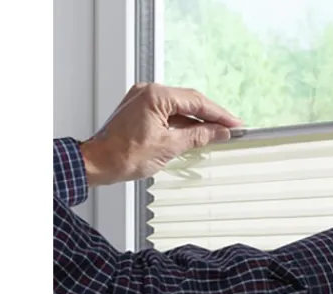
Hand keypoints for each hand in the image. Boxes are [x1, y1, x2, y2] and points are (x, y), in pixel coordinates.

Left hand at [80, 83, 241, 185]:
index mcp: (156, 96)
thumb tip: (219, 132)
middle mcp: (148, 92)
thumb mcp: (169, 147)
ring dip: (198, 120)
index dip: (219, 114)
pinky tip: (196, 134)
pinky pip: (168, 112)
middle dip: (211, 116)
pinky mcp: (140, 110)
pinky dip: (183, 123)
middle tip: (231, 128)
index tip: (235, 124)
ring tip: (217, 133)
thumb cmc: (124, 155)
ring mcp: (143, 100)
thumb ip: (198, 136)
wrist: (97, 162)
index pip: (197, 101)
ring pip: (180, 107)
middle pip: (189, 101)